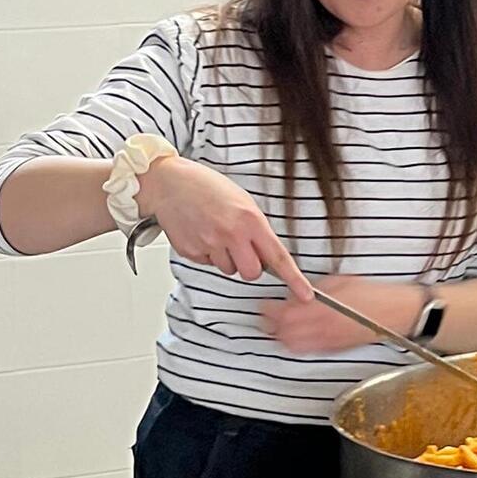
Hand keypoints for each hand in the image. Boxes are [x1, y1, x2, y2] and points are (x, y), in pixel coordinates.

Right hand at [136, 157, 311, 299]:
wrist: (171, 183)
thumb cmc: (208, 187)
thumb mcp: (243, 201)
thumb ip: (256, 228)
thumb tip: (267, 254)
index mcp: (249, 220)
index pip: (277, 257)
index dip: (294, 278)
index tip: (304, 294)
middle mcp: (230, 234)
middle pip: (251, 273)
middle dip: (250, 266)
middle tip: (242, 247)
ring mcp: (208, 245)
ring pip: (229, 270)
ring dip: (227, 258)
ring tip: (216, 232)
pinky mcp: (191, 252)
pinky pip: (208, 264)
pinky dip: (208, 254)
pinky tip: (202, 234)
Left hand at [262, 277, 427, 354]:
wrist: (396, 313)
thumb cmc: (373, 295)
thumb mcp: (340, 282)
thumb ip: (314, 289)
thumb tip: (295, 292)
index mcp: (322, 308)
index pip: (283, 313)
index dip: (268, 309)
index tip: (263, 303)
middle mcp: (322, 327)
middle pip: (283, 332)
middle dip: (270, 324)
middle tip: (265, 315)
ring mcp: (328, 341)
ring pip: (291, 345)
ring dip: (280, 336)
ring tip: (277, 327)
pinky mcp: (334, 349)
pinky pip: (307, 351)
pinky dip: (295, 345)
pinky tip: (294, 337)